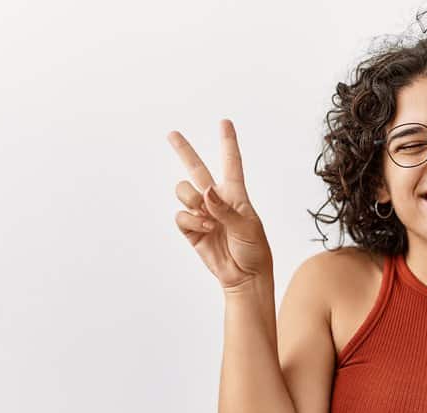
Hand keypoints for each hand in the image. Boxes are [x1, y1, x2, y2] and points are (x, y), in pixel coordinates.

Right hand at [167, 119, 273, 290]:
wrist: (245, 276)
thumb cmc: (254, 251)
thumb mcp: (247, 228)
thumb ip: (226, 210)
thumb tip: (206, 193)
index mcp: (235, 195)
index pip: (231, 163)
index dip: (228, 142)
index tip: (225, 122)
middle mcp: (216, 200)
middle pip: (197, 169)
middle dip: (184, 150)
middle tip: (172, 134)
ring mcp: (202, 214)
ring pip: (184, 192)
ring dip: (192, 201)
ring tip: (209, 219)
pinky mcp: (191, 230)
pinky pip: (181, 216)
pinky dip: (191, 222)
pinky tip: (205, 230)